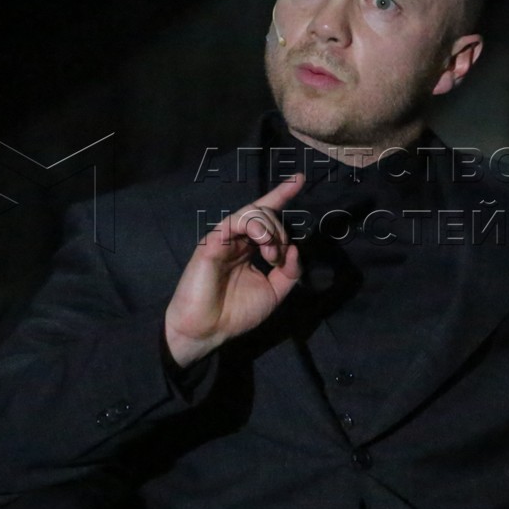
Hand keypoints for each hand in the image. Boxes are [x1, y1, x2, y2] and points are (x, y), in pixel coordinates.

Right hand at [163, 174, 304, 367]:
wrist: (208, 330)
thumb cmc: (235, 313)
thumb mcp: (273, 292)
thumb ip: (289, 271)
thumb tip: (295, 247)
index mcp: (250, 248)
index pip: (267, 217)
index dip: (282, 195)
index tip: (300, 178)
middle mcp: (237, 240)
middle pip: (265, 212)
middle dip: (280, 230)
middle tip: (278, 258)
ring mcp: (224, 238)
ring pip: (253, 212)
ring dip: (271, 230)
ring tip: (271, 254)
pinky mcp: (212, 241)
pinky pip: (236, 220)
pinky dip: (256, 228)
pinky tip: (264, 247)